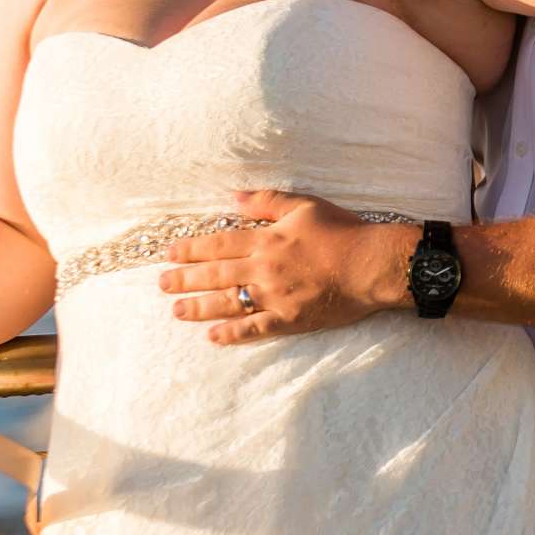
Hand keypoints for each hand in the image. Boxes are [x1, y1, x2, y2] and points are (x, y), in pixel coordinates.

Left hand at [160, 191, 414, 345]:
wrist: (372, 265)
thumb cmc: (343, 231)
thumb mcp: (305, 205)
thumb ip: (267, 201)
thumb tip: (233, 197)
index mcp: (266, 240)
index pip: (219, 244)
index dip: (192, 249)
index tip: (170, 253)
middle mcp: (264, 269)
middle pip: (216, 275)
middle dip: (185, 279)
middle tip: (162, 284)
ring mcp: (275, 297)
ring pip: (227, 303)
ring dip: (199, 307)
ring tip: (177, 311)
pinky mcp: (290, 319)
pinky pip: (254, 329)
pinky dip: (232, 334)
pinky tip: (212, 337)